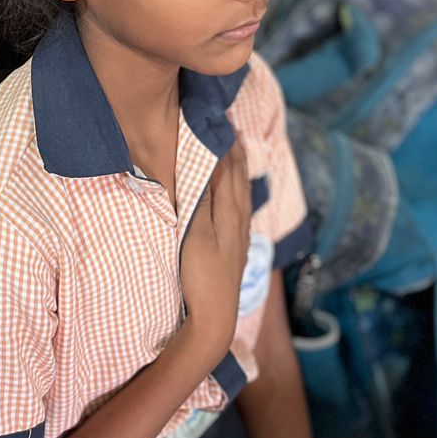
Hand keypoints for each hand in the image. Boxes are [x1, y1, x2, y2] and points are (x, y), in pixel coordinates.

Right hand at [178, 140, 250, 363]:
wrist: (214, 318)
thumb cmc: (200, 276)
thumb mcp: (195, 234)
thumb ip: (201, 199)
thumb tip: (206, 165)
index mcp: (229, 212)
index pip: (227, 169)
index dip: (223, 144)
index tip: (218, 119)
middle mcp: (239, 219)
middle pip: (238, 176)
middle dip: (234, 150)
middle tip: (228, 124)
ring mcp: (240, 234)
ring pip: (242, 191)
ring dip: (238, 167)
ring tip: (236, 148)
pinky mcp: (237, 248)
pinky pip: (242, 206)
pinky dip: (239, 189)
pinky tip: (237, 191)